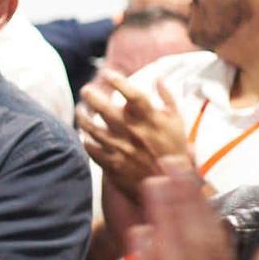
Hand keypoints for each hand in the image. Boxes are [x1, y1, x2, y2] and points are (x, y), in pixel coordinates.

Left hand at [78, 69, 189, 202]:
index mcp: (151, 120)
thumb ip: (168, 98)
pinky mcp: (113, 165)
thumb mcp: (178, 122)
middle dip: (92, 96)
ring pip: (93, 129)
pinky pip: (92, 150)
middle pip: (106, 109)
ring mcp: (121, 149)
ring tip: (80, 110)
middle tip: (85, 90)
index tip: (108, 74)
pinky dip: (85, 140)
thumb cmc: (174, 150)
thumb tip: (158, 78)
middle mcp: (134, 132)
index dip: (118, 81)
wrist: (170, 185)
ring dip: (83, 117)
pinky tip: (84, 134)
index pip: (132, 94)